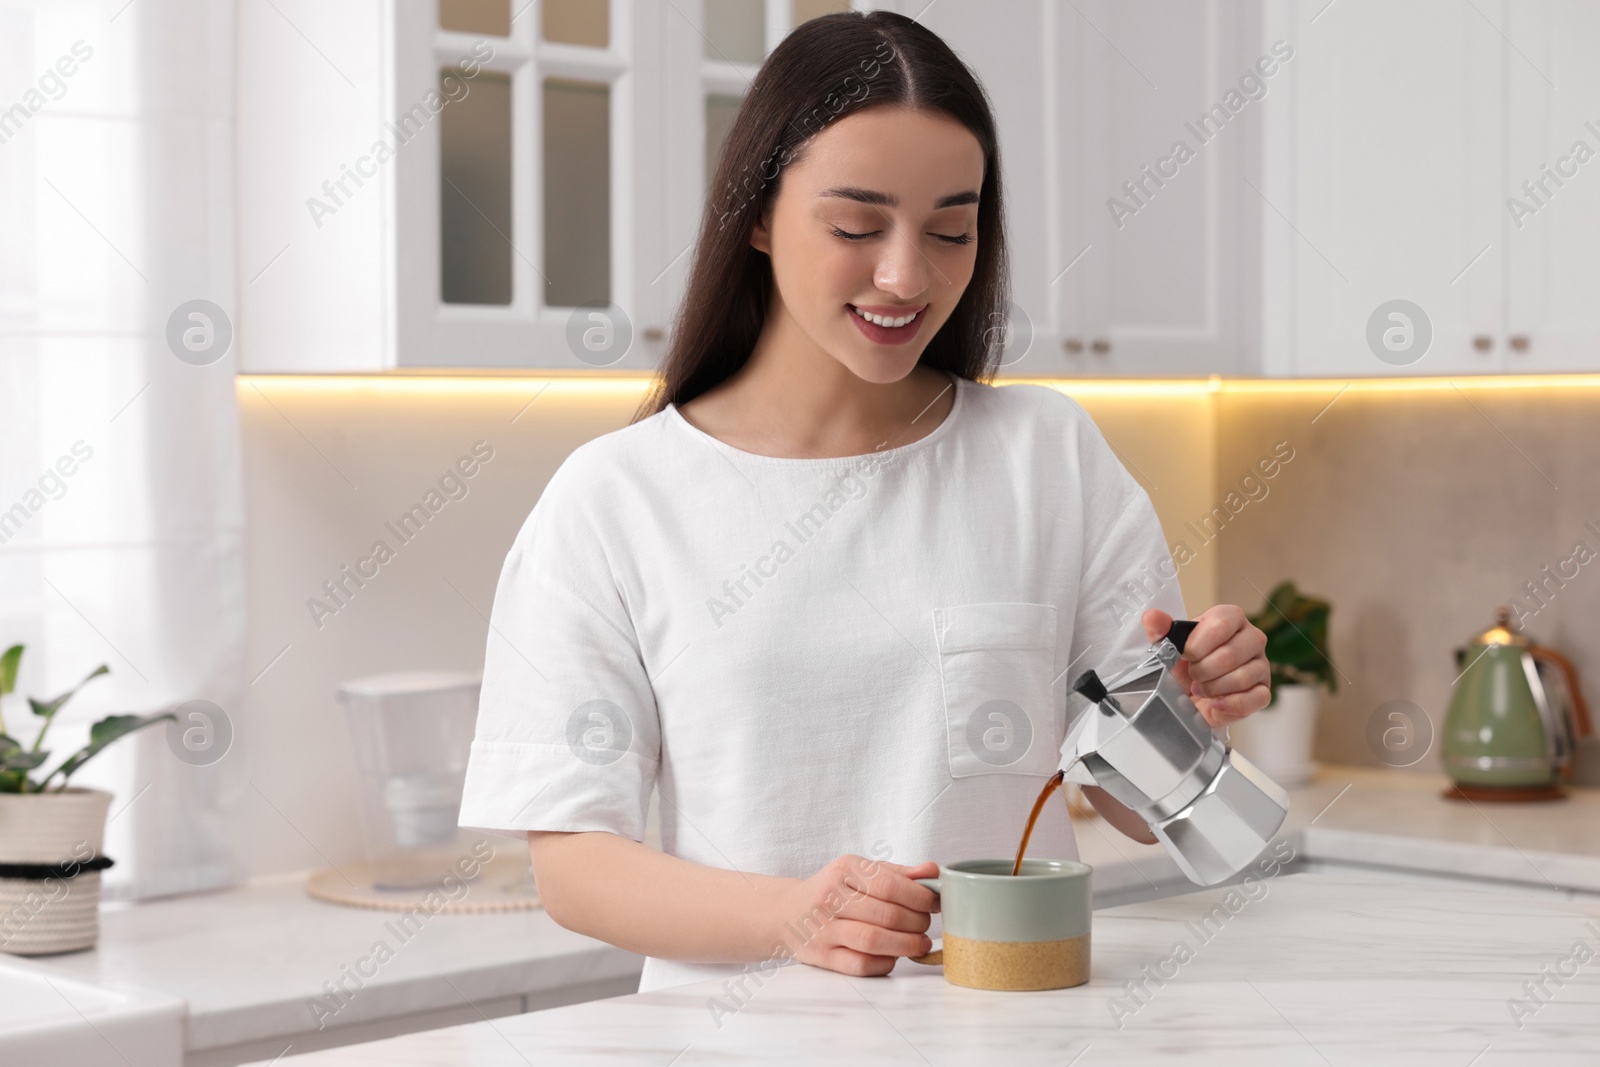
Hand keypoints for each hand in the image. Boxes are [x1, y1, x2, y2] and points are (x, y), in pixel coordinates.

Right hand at [772, 855, 938, 976]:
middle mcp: (830, 897)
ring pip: (873, 940)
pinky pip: (859, 965)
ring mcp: (823, 928)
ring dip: (906, 945)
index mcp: (844, 869)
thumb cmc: (834, 890)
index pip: (890, 885)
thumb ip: (898, 873)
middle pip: (886, 914)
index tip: (935, 903)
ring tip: (920, 943)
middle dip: (917, 922)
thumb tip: (933, 871)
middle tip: (926, 924)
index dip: (920, 897)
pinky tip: (893, 956)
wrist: (787, 912)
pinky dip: (884, 963)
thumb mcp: (861, 872)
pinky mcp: (822, 956)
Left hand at [1141, 605, 1269, 726]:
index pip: (1221, 623)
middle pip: (1231, 653)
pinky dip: (1230, 703)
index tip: (1185, 654)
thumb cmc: (1183, 667)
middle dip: (1203, 670)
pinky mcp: (1263, 692)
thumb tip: (1152, 616)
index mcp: (1230, 618)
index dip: (1198, 644)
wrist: (1189, 698)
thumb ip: (1160, 630)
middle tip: (1192, 675)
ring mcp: (1261, 665)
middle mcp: (1251, 638)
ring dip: (1213, 688)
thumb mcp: (1167, 647)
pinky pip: (1256, 698)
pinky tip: (1215, 702)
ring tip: (1200, 688)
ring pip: (1242, 677)